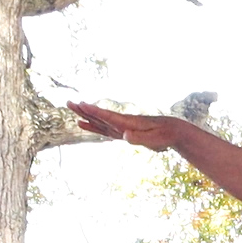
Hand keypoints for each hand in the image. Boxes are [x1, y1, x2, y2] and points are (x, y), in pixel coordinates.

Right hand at [68, 101, 187, 151]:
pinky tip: (86, 124)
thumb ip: (138, 138)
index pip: (107, 116)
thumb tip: (124, 136)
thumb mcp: (153, 139)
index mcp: (127, 123)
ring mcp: (122, 127)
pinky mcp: (124, 132)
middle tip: (68, 102)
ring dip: (86, 116)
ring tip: (73, 111)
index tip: (81, 104)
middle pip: (99, 116)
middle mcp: (122, 123)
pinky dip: (94, 126)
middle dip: (84, 110)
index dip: (94, 111)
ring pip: (99, 121)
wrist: (173, 131)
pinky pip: (105, 128)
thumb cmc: (164, 136)